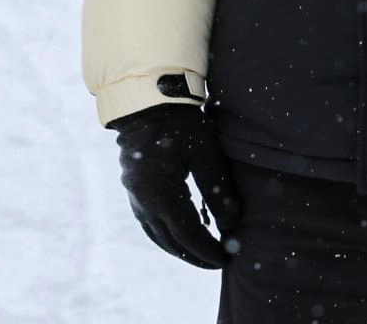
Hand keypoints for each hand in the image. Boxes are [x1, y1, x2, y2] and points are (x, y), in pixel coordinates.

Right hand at [111, 101, 242, 269]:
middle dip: (195, 256)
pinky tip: (179, 236)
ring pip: (157, 236)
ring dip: (180, 249)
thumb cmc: (181, 124)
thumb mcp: (206, 152)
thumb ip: (219, 189)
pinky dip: (166, 236)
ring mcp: (135, 197)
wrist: (147, 104)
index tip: (226, 260)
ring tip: (202, 255)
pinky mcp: (134, 190)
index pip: (188, 235)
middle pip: (171, 242)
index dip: (207, 251)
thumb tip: (232, 224)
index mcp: (161, 194)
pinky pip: (149, 224)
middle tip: (218, 263)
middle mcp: (144, 201)